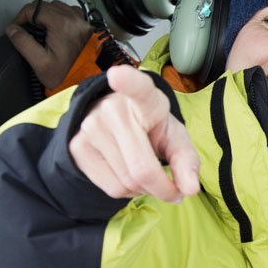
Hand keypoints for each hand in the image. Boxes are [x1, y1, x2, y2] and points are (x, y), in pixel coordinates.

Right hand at [6, 0, 92, 89]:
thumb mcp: (39, 62)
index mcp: (62, 25)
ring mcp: (81, 21)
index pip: (33, 9)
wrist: (84, 79)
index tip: (17, 27)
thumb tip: (13, 29)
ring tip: (40, 29)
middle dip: (31, 16)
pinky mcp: (85, 25)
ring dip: (45, 14)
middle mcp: (74, 19)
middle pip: (44, 5)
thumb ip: (23, 43)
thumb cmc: (66, 73)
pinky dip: (58, 15)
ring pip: (56, 6)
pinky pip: (68, 12)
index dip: (20, 17)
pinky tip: (54, 27)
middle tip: (26, 29)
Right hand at [69, 65, 199, 202]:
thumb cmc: (154, 129)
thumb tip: (190, 189)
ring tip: (148, 174)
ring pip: (127, 183)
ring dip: (145, 190)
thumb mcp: (177, 139)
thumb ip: (188, 162)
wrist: (120, 124)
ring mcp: (91, 127)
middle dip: (164, 189)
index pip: (138, 89)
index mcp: (145, 100)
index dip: (129, 82)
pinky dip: (128, 192)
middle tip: (173, 191)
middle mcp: (113, 109)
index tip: (117, 75)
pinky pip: (111, 188)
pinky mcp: (77, 147)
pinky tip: (130, 176)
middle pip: (142, 169)